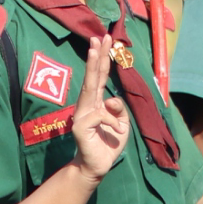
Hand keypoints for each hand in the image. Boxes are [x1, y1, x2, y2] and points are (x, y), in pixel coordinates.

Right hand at [70, 37, 130, 181]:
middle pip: (92, 76)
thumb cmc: (108, 144)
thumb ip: (119, 109)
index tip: (104, 41)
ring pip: (90, 87)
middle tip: (98, 37)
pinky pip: (102, 115)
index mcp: (97, 103)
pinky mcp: (81, 126)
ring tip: (96, 51)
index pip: (100, 78)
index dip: (103, 60)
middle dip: (96, 55)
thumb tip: (111, 98)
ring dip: (93, 67)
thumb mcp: (122, 123)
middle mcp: (87, 105)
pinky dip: (113, 122)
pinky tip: (117, 132)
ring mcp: (81, 114)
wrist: (98, 167)